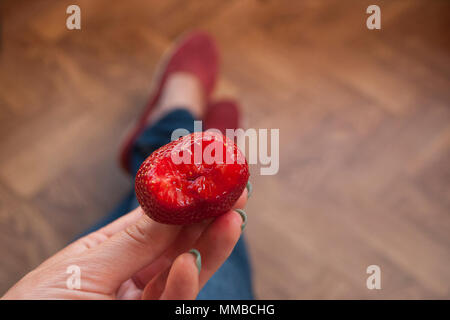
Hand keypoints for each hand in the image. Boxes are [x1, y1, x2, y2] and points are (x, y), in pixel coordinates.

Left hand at [2, 190, 247, 299]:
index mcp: (111, 254)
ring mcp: (142, 303)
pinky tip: (189, 262)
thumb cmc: (36, 309)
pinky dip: (182, 286)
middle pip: (179, 246)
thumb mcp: (84, 269)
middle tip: (237, 193)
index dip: (185, 200)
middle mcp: (132, 278)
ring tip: (232, 219)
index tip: (210, 177)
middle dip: (209, 219)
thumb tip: (173, 198)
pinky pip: (171, 305)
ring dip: (210, 247)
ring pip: (184, 274)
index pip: (157, 223)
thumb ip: (135, 240)